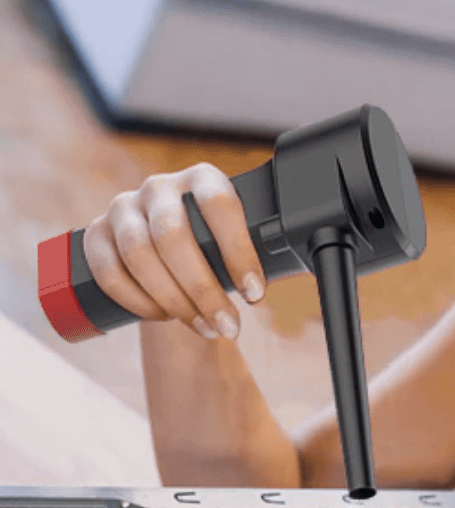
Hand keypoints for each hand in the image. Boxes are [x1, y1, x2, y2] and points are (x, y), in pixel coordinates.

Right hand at [82, 163, 266, 340]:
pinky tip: (164, 317)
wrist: (171, 251)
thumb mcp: (242, 242)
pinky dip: (137, 301)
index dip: (238, 251)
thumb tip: (305, 264)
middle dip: (204, 290)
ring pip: (139, 255)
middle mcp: (160, 187)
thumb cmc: (219, 249)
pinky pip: (109, 271)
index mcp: (203, 178)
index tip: (256, 294)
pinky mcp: (96, 234)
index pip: (219, 204)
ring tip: (204, 328)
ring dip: (173, 301)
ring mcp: (124, 207)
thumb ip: (266, 250)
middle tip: (230, 327)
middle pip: (174, 236)